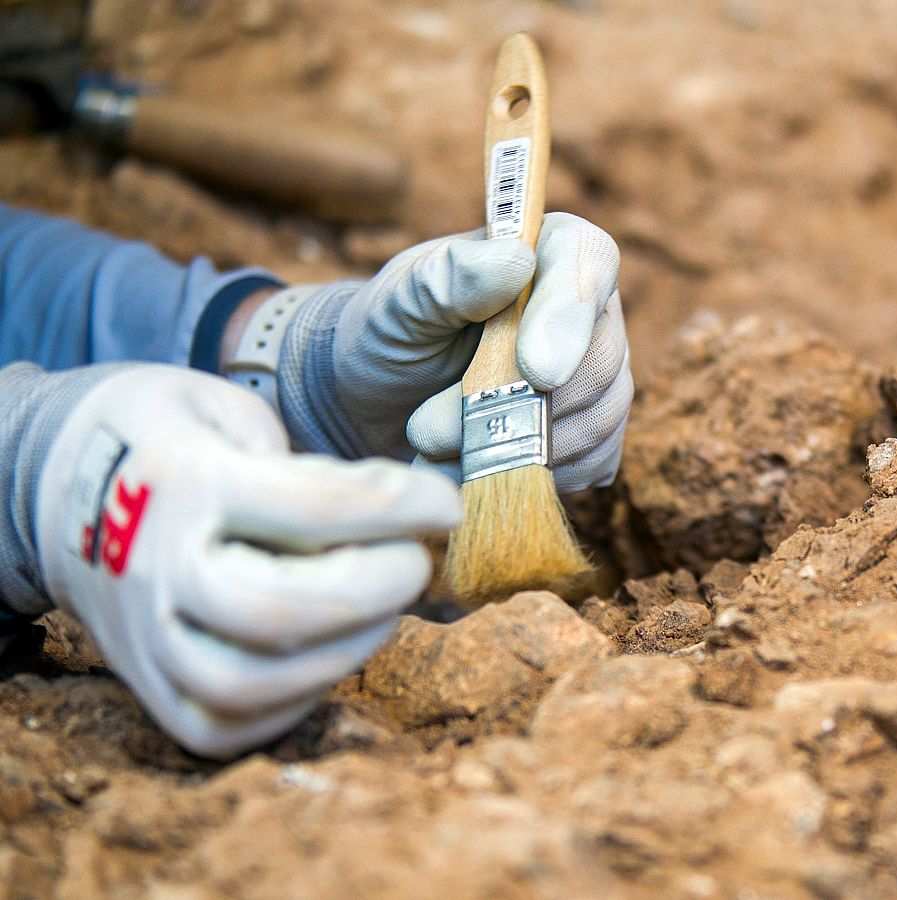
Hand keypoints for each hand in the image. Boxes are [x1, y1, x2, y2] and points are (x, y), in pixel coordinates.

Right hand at [34, 365, 458, 757]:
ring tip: (386, 610)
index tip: (448, 503)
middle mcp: (156, 569)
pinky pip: (226, 726)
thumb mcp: (230, 411)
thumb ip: (308, 464)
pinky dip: (298, 701)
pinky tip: (337, 651)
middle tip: (417, 562)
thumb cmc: (172, 441)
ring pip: (247, 685)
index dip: (398, 507)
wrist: (55, 485)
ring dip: (343, 652)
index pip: (311, 509)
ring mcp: (145, 640)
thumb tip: (403, 512)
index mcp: (184, 483)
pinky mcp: (150, 690)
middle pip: (276, 613)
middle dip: (373, 590)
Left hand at [270, 213, 631, 492]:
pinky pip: (592, 459)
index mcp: (547, 250)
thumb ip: (449, 278)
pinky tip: (481, 468)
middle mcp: (588, 308)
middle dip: (520, 404)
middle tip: (430, 429)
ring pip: (599, 416)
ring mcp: (599, 373)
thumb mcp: (399, 303)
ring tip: (436, 449)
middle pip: (598, 356)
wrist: (384, 404)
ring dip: (518, 446)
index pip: (589, 262)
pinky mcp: (594, 432)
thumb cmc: (390, 336)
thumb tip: (515, 261)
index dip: (571, 315)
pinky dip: (535, 475)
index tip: (537, 371)